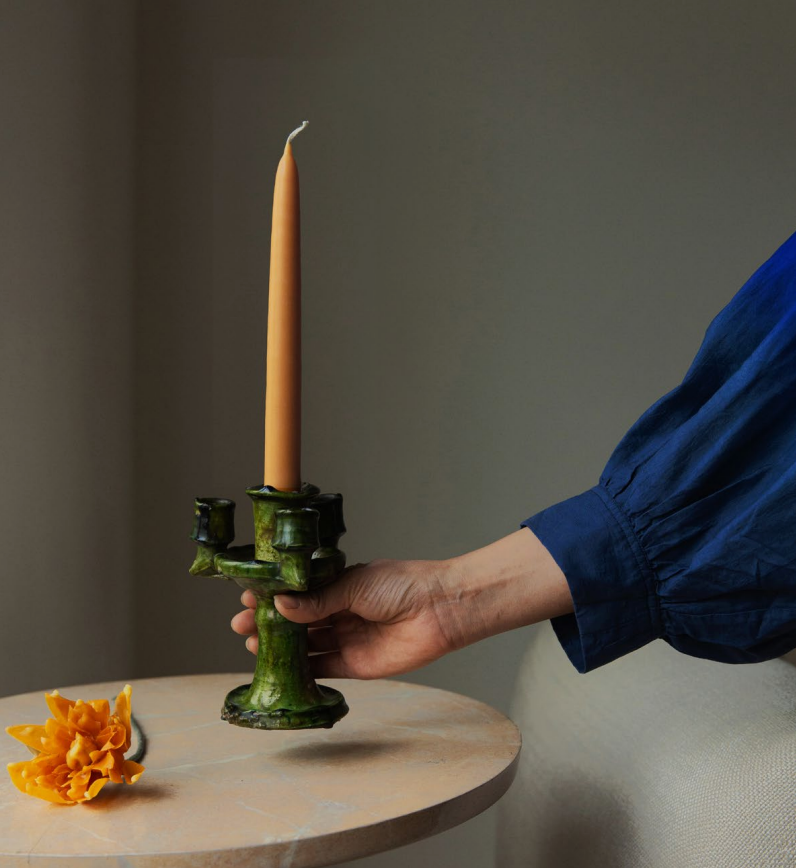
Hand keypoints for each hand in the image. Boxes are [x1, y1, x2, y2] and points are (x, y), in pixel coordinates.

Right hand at [230, 529, 572, 679]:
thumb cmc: (402, 586)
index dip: (273, 596)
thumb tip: (280, 605)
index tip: (247, 596)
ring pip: (305, 646)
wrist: (439, 610)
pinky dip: (301, 671)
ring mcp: (347, 639)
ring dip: (280, 647)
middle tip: (240, 624)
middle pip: (297, 622)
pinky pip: (323, 670)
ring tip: (252, 645)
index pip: (299, 593)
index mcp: (340, 586)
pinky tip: (278, 670)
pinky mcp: (356, 665)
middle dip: (268, 623)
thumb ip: (318, 599)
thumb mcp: (354, 584)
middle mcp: (341, 613)